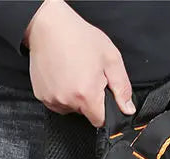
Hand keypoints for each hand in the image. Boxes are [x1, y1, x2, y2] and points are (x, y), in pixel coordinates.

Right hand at [24, 0, 135, 127]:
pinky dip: (61, 92)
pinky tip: (62, 75)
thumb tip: (128, 109)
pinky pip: (57, 102)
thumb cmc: (79, 38)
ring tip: (73, 73)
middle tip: (87, 75)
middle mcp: (68, 101)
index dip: (104, 110)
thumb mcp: (110, 59)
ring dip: (74, 96)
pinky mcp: (41, 96)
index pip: (100, 121)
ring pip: (70, 108)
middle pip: (85, 114)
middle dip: (89, 99)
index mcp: (87, 95)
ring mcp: (52, 100)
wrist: (48, 26)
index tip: (101, 95)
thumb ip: (122, 88)